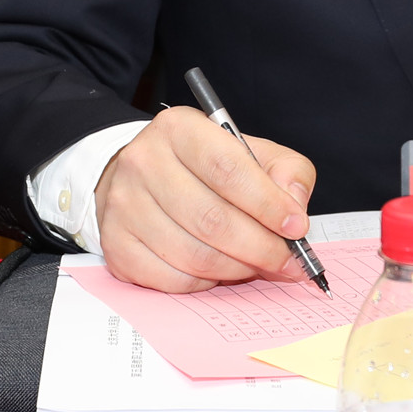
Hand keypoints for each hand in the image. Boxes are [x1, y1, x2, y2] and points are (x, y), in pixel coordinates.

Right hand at [92, 107, 317, 293]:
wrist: (141, 178)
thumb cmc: (204, 168)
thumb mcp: (250, 153)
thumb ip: (285, 172)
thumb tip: (295, 208)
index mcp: (179, 128)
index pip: (228, 169)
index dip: (268, 204)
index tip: (296, 227)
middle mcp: (143, 162)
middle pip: (212, 219)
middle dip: (261, 248)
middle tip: (288, 262)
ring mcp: (124, 205)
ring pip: (194, 255)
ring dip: (237, 269)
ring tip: (256, 265)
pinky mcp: (116, 244)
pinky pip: (172, 279)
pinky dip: (205, 282)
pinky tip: (218, 270)